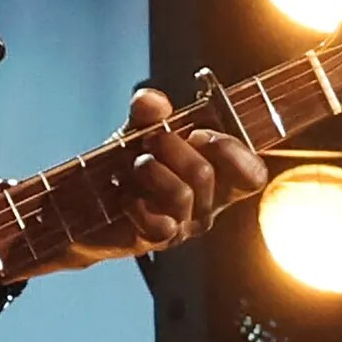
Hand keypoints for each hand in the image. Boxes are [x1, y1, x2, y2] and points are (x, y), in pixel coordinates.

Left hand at [67, 87, 269, 264]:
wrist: (88, 201)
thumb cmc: (126, 164)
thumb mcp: (138, 129)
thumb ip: (147, 110)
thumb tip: (153, 101)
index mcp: (218, 177)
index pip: (253, 174)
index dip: (231, 150)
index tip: (197, 134)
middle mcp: (208, 204)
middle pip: (206, 173)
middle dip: (170, 146)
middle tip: (149, 144)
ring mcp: (185, 225)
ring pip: (181, 194)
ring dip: (149, 170)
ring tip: (133, 168)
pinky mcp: (158, 240)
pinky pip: (159, 223)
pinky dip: (135, 202)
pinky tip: (124, 197)